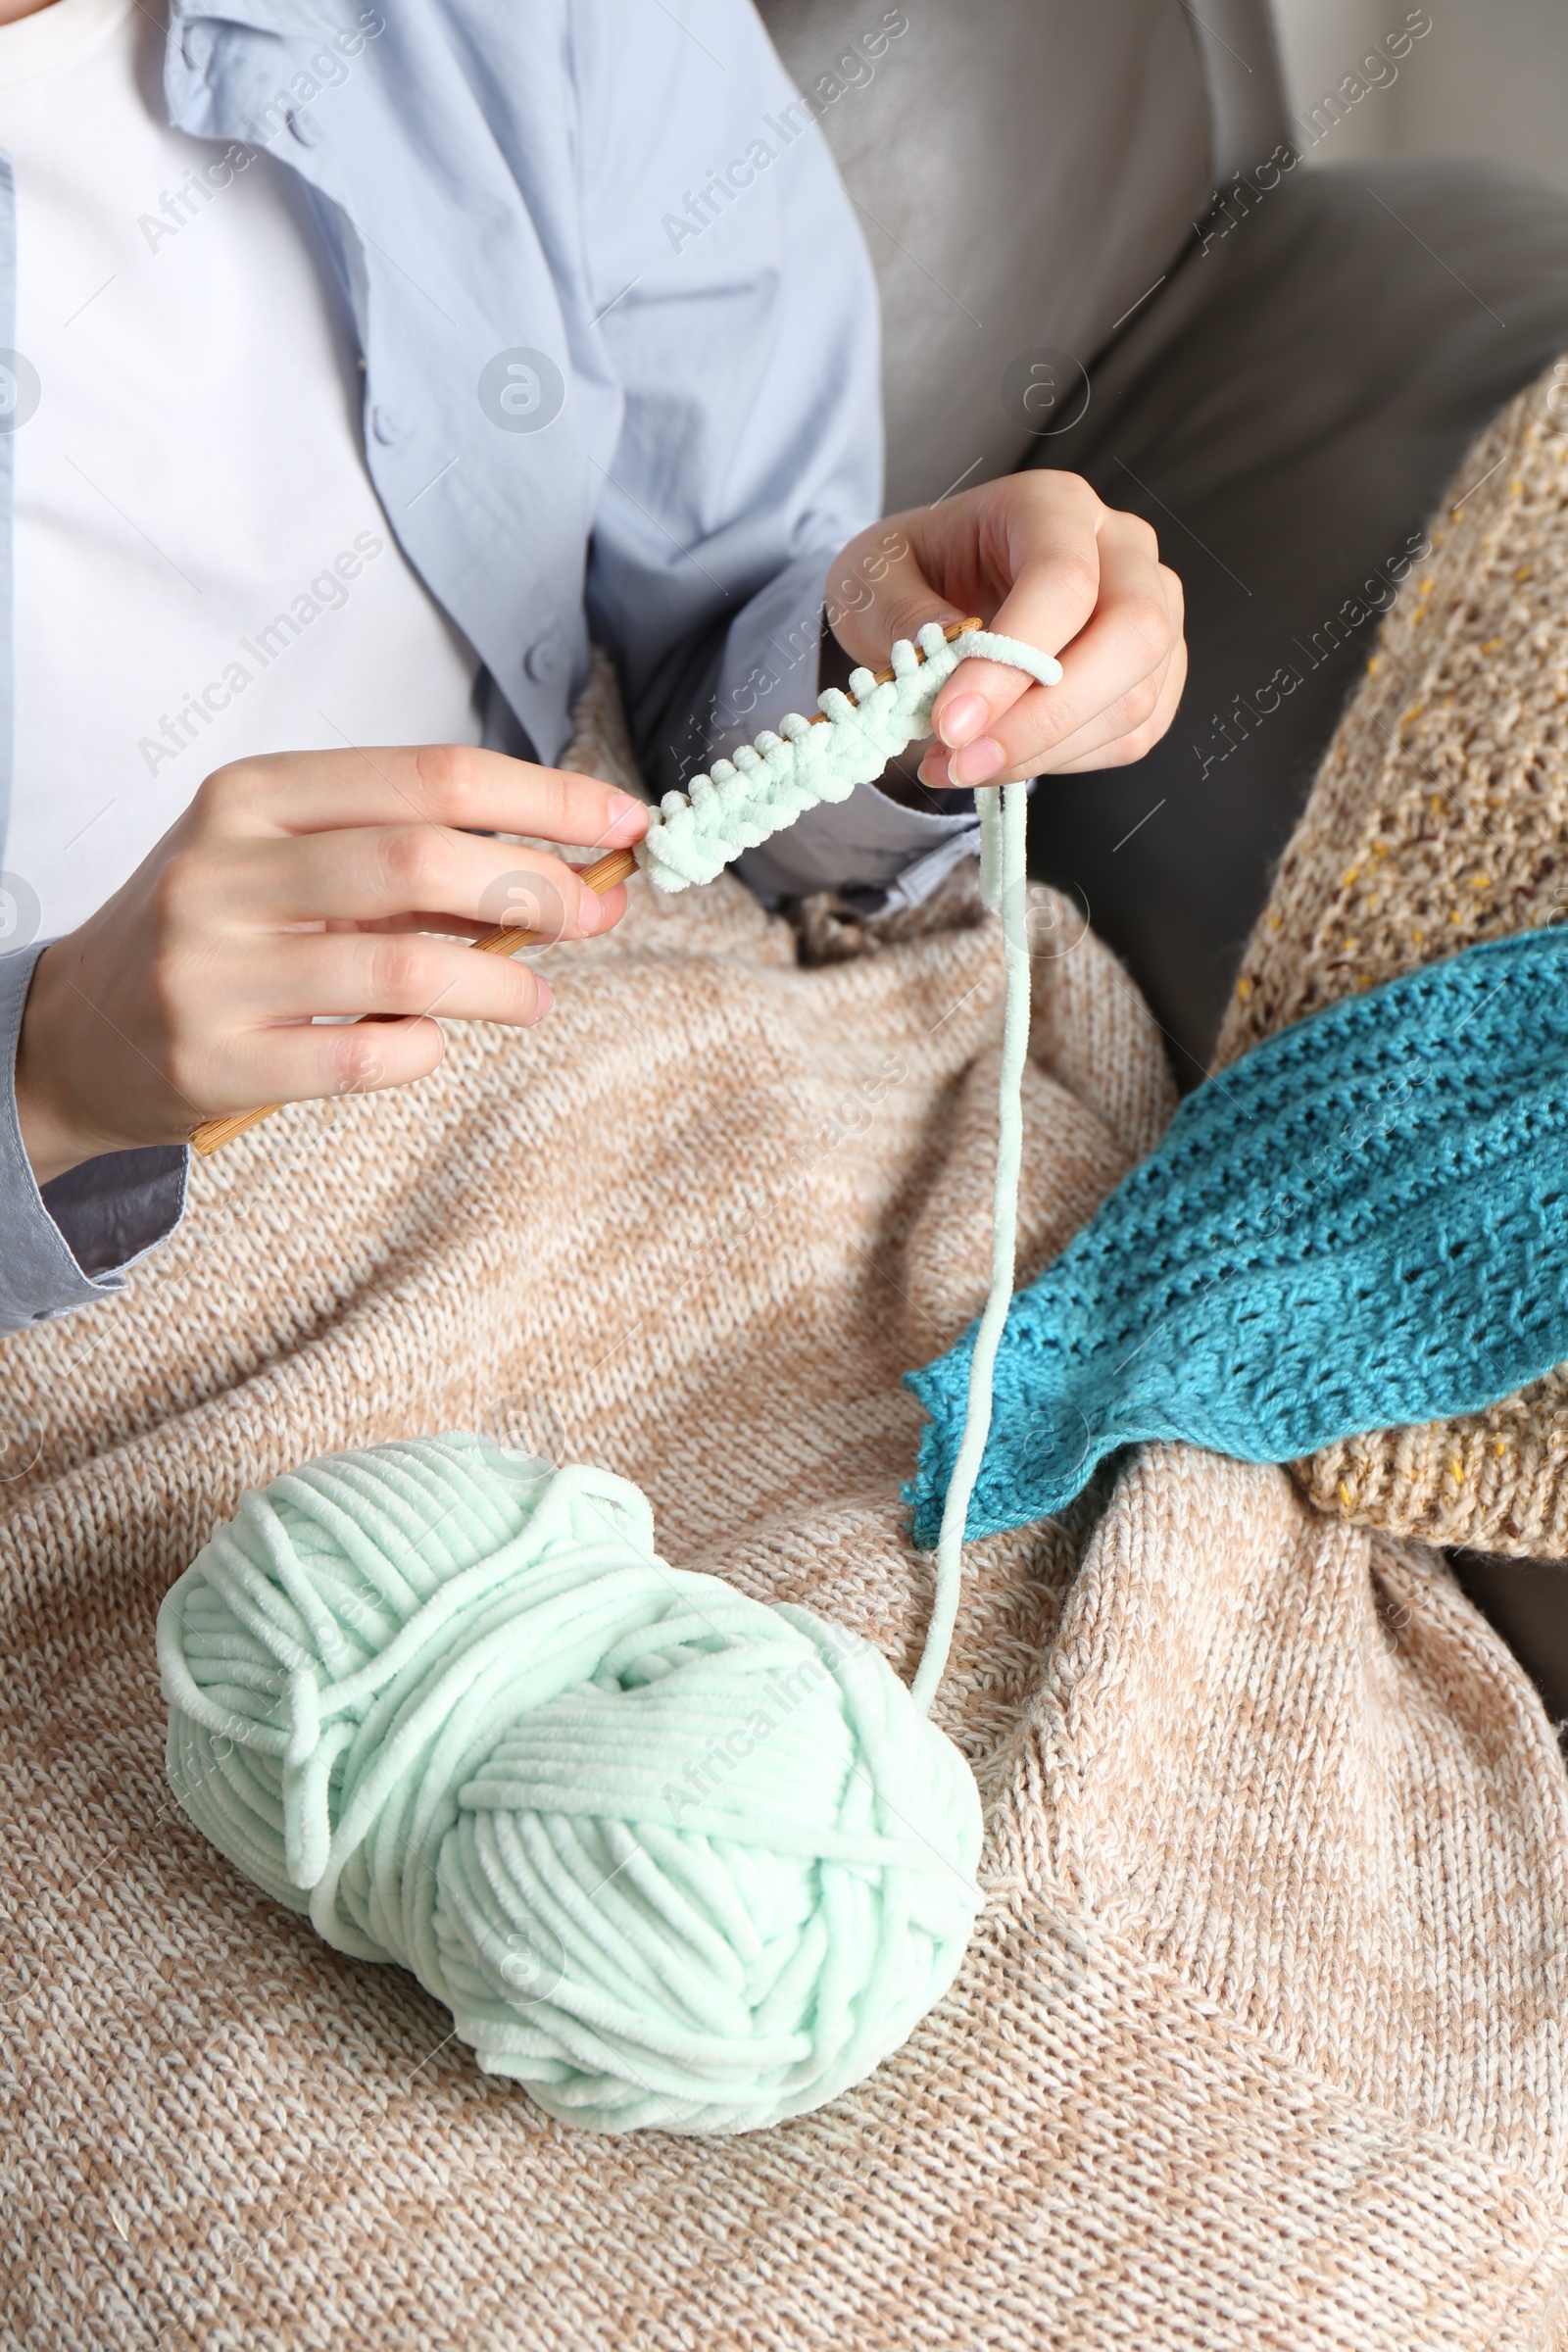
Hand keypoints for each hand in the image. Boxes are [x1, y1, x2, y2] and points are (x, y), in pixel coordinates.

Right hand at [15, 744, 648, 1183]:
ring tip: (536, 996)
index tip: (623, 822)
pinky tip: (433, 1042)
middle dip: (535, 887)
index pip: (429, 777)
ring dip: (500, 984)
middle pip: (421, 860)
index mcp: (252, 794)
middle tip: (596, 914)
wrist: (77, 1030)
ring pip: (403, 970)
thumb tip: (573, 879)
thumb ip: (413, 865)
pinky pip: (361, 1059)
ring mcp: (214, 968)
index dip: (544, 799)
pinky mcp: (215, 1061)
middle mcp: (224, 869)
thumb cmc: (220, 932)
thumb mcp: (293, 866)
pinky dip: (423, 1050)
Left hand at [824, 473, 1185, 787]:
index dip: (1011, 662)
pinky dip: (1064, 761)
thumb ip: (903, 617)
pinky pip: (1132, 733)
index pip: (1063, 581)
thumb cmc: (910, 572)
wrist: (935, 585)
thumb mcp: (873, 579)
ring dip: (1046, 752)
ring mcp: (1151, 608)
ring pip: (1136, 696)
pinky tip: (1002, 758)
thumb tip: (943, 668)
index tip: (950, 723)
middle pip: (1133, 634)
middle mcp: (1120, 547)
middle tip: (965, 760)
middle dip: (1046, 718)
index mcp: (1052, 505)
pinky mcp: (1154, 670)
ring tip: (961, 764)